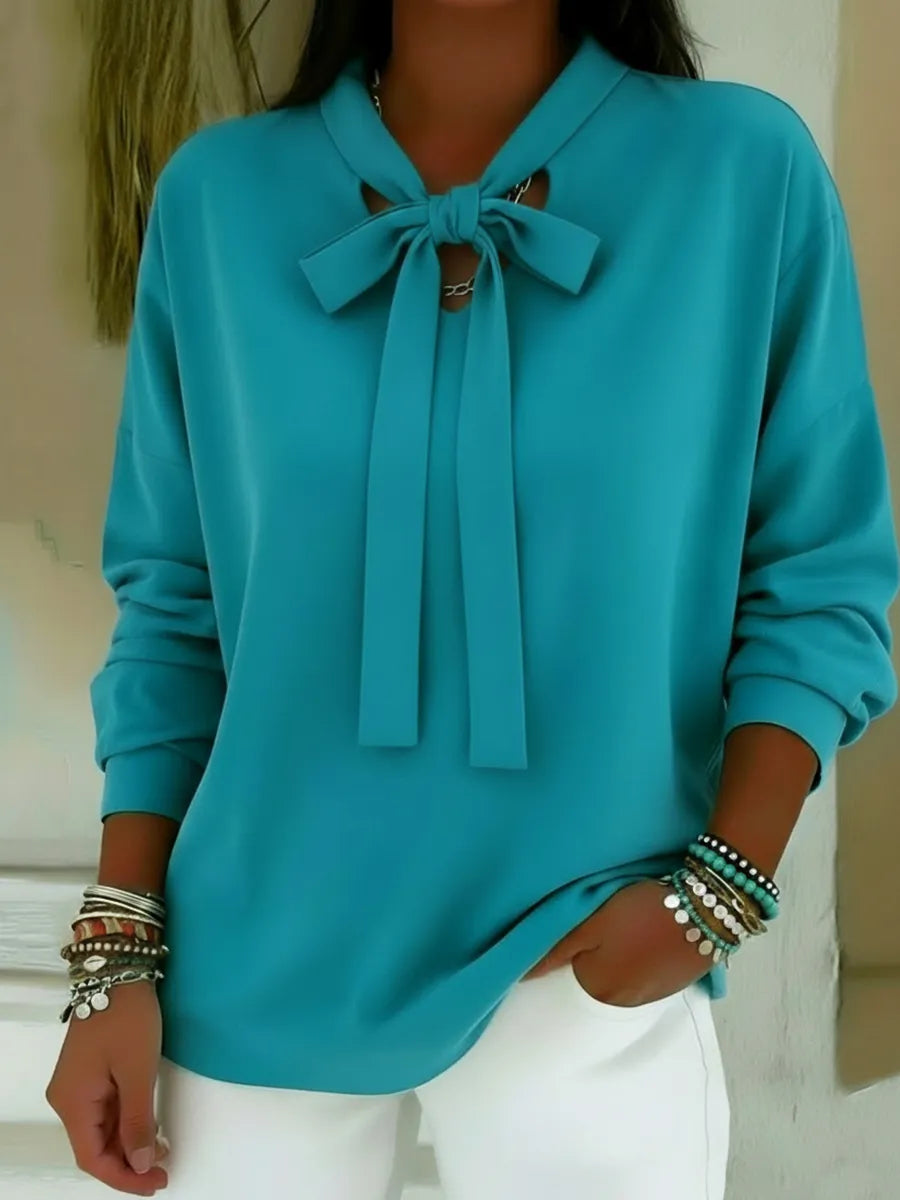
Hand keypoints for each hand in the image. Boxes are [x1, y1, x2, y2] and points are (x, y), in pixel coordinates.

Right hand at [45, 981, 168, 1194]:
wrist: (119, 971)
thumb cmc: (127, 1017)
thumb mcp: (139, 1072)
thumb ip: (139, 1121)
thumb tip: (142, 1163)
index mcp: (73, 1102)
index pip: (92, 1158)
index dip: (124, 1178)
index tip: (155, 1184)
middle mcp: (68, 1099)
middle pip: (95, 1147)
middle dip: (129, 1163)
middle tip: (163, 1172)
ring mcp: (78, 1086)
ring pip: (101, 1131)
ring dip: (129, 1144)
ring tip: (161, 1151)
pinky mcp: (91, 1074)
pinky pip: (106, 1111)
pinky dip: (127, 1123)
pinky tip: (149, 1127)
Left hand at [523, 879, 712, 1006]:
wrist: (706, 909)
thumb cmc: (639, 912)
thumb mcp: (592, 925)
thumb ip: (555, 951)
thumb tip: (519, 976)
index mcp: (598, 987)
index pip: (571, 969)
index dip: (578, 942)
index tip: (587, 923)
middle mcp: (624, 1002)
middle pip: (599, 975)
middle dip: (600, 952)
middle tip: (611, 921)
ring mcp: (654, 995)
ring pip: (625, 976)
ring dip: (625, 955)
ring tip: (634, 926)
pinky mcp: (678, 983)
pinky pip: (649, 975)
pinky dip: (647, 959)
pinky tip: (653, 935)